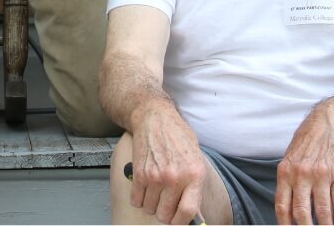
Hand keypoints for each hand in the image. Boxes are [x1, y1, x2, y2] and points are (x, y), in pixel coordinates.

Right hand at [129, 106, 207, 224]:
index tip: (179, 220)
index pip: (188, 212)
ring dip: (152, 205)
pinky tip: (145, 188)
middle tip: (167, 204)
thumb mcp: (196, 160)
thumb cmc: (178, 137)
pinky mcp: (139, 173)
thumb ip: (196, 188)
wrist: (155, 118)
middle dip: (166, 214)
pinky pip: (136, 200)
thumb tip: (196, 216)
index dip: (182, 222)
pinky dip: (139, 199)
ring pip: (150, 209)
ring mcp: (155, 176)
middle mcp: (174, 177)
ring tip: (156, 192)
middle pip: (166, 215)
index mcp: (194, 175)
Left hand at [274, 99, 333, 224]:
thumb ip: (288, 177)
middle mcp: (301, 174)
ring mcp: (320, 175)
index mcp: (286, 170)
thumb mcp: (291, 155)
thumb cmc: (309, 137)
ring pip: (322, 211)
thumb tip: (288, 202)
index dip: (285, 224)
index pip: (282, 205)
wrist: (331, 119)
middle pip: (301, 213)